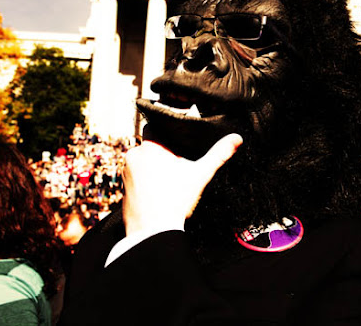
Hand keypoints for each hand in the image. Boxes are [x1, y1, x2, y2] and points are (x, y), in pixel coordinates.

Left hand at [122, 133, 242, 235]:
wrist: (152, 232)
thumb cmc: (173, 201)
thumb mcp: (200, 174)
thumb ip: (219, 154)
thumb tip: (236, 139)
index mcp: (150, 147)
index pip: (156, 128)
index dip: (169, 135)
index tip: (179, 146)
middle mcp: (133, 157)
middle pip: (151, 147)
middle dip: (164, 154)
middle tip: (179, 168)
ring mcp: (126, 174)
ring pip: (143, 163)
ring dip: (154, 168)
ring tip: (171, 183)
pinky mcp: (124, 189)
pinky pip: (136, 178)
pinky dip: (146, 182)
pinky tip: (160, 193)